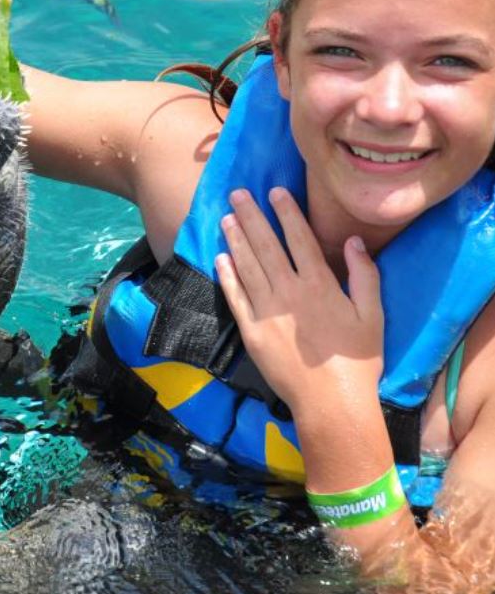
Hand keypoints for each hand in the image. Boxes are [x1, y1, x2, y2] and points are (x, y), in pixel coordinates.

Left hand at [215, 187, 383, 417]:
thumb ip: (365, 275)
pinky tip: (220, 258)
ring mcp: (267, 311)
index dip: (286, 212)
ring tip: (226, 217)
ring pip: (247, 266)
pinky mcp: (251, 331)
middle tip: (237, 193)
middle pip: (266, 246)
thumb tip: (354, 241)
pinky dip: (227, 276)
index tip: (274, 191)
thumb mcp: (373, 315)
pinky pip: (235, 297)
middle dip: (251, 216)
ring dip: (235, 239)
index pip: (299, 238)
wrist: (331, 402)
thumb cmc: (357, 361)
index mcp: (320, 285)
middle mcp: (289, 292)